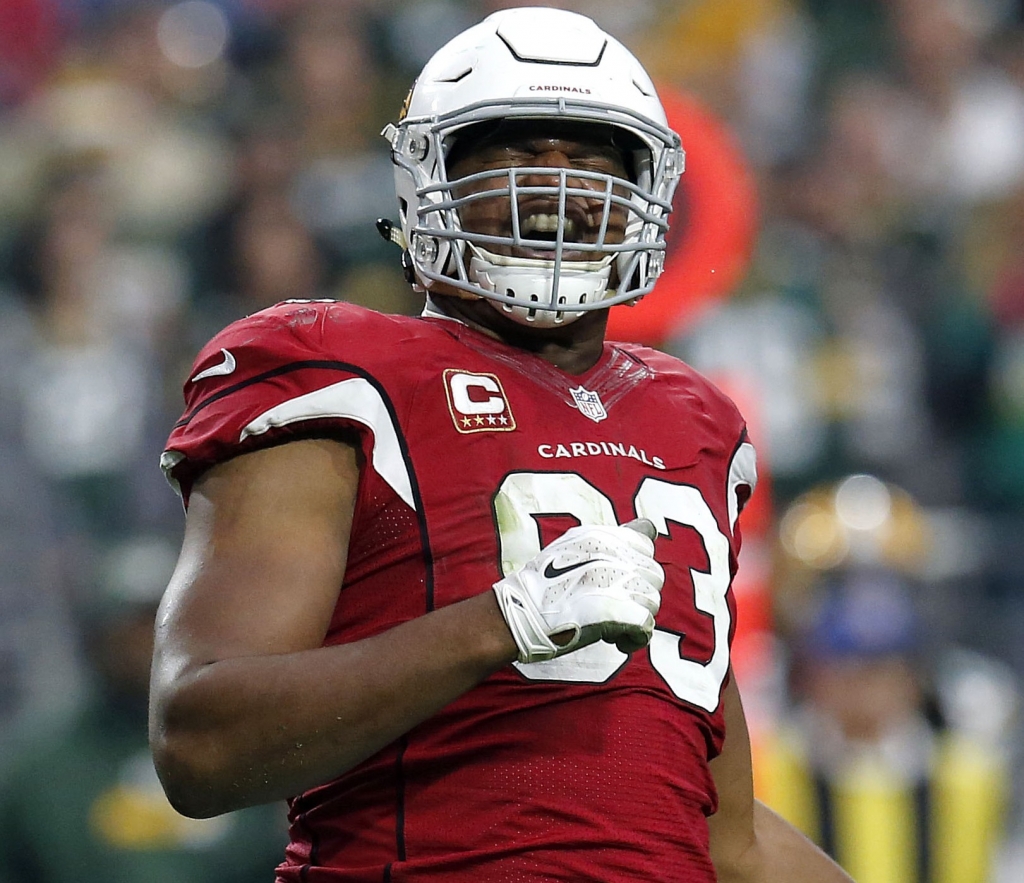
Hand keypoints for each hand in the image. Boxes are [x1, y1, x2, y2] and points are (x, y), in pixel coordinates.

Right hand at [492, 519, 663, 663]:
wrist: (521, 612)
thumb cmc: (541, 586)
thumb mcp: (571, 547)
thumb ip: (606, 543)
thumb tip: (645, 530)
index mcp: (602, 536)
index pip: (645, 535)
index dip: (639, 559)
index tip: (622, 575)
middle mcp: (615, 554)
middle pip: (653, 573)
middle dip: (638, 593)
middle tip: (611, 605)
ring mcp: (620, 582)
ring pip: (652, 601)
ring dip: (636, 616)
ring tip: (610, 625)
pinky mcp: (621, 611)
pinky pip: (647, 626)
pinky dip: (634, 639)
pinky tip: (616, 641)